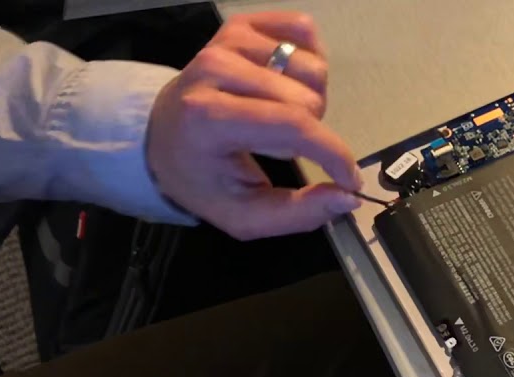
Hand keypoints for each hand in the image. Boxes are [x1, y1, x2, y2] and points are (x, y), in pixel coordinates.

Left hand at [146, 12, 362, 239]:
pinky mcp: (242, 24)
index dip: (334, 154)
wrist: (162, 135)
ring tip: (284, 114)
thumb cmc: (204, 178)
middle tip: (286, 145)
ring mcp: (229, 40)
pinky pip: (304, 31)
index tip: (351, 180)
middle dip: (314, 130)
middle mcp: (216, 67)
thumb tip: (349, 195)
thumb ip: (298, 213)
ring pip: (313, 66)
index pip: (292, 126)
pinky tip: (287, 82)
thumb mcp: (243, 215)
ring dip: (311, 97)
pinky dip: (308, 60)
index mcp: (209, 118)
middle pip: (309, 98)